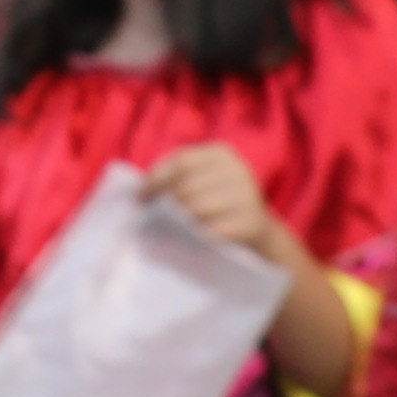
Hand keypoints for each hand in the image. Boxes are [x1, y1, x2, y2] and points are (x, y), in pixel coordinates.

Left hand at [145, 144, 298, 272]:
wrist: (259, 231)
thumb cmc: (219, 205)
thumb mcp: (203, 182)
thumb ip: (176, 180)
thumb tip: (137, 193)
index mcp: (221, 153)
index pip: (181, 161)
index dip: (156, 180)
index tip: (139, 198)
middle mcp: (238, 170)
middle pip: (188, 184)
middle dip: (164, 203)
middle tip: (148, 218)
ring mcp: (247, 196)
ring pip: (198, 208)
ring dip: (176, 222)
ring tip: (161, 230)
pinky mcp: (252, 223)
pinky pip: (213, 230)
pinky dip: (195, 237)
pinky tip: (185, 242)